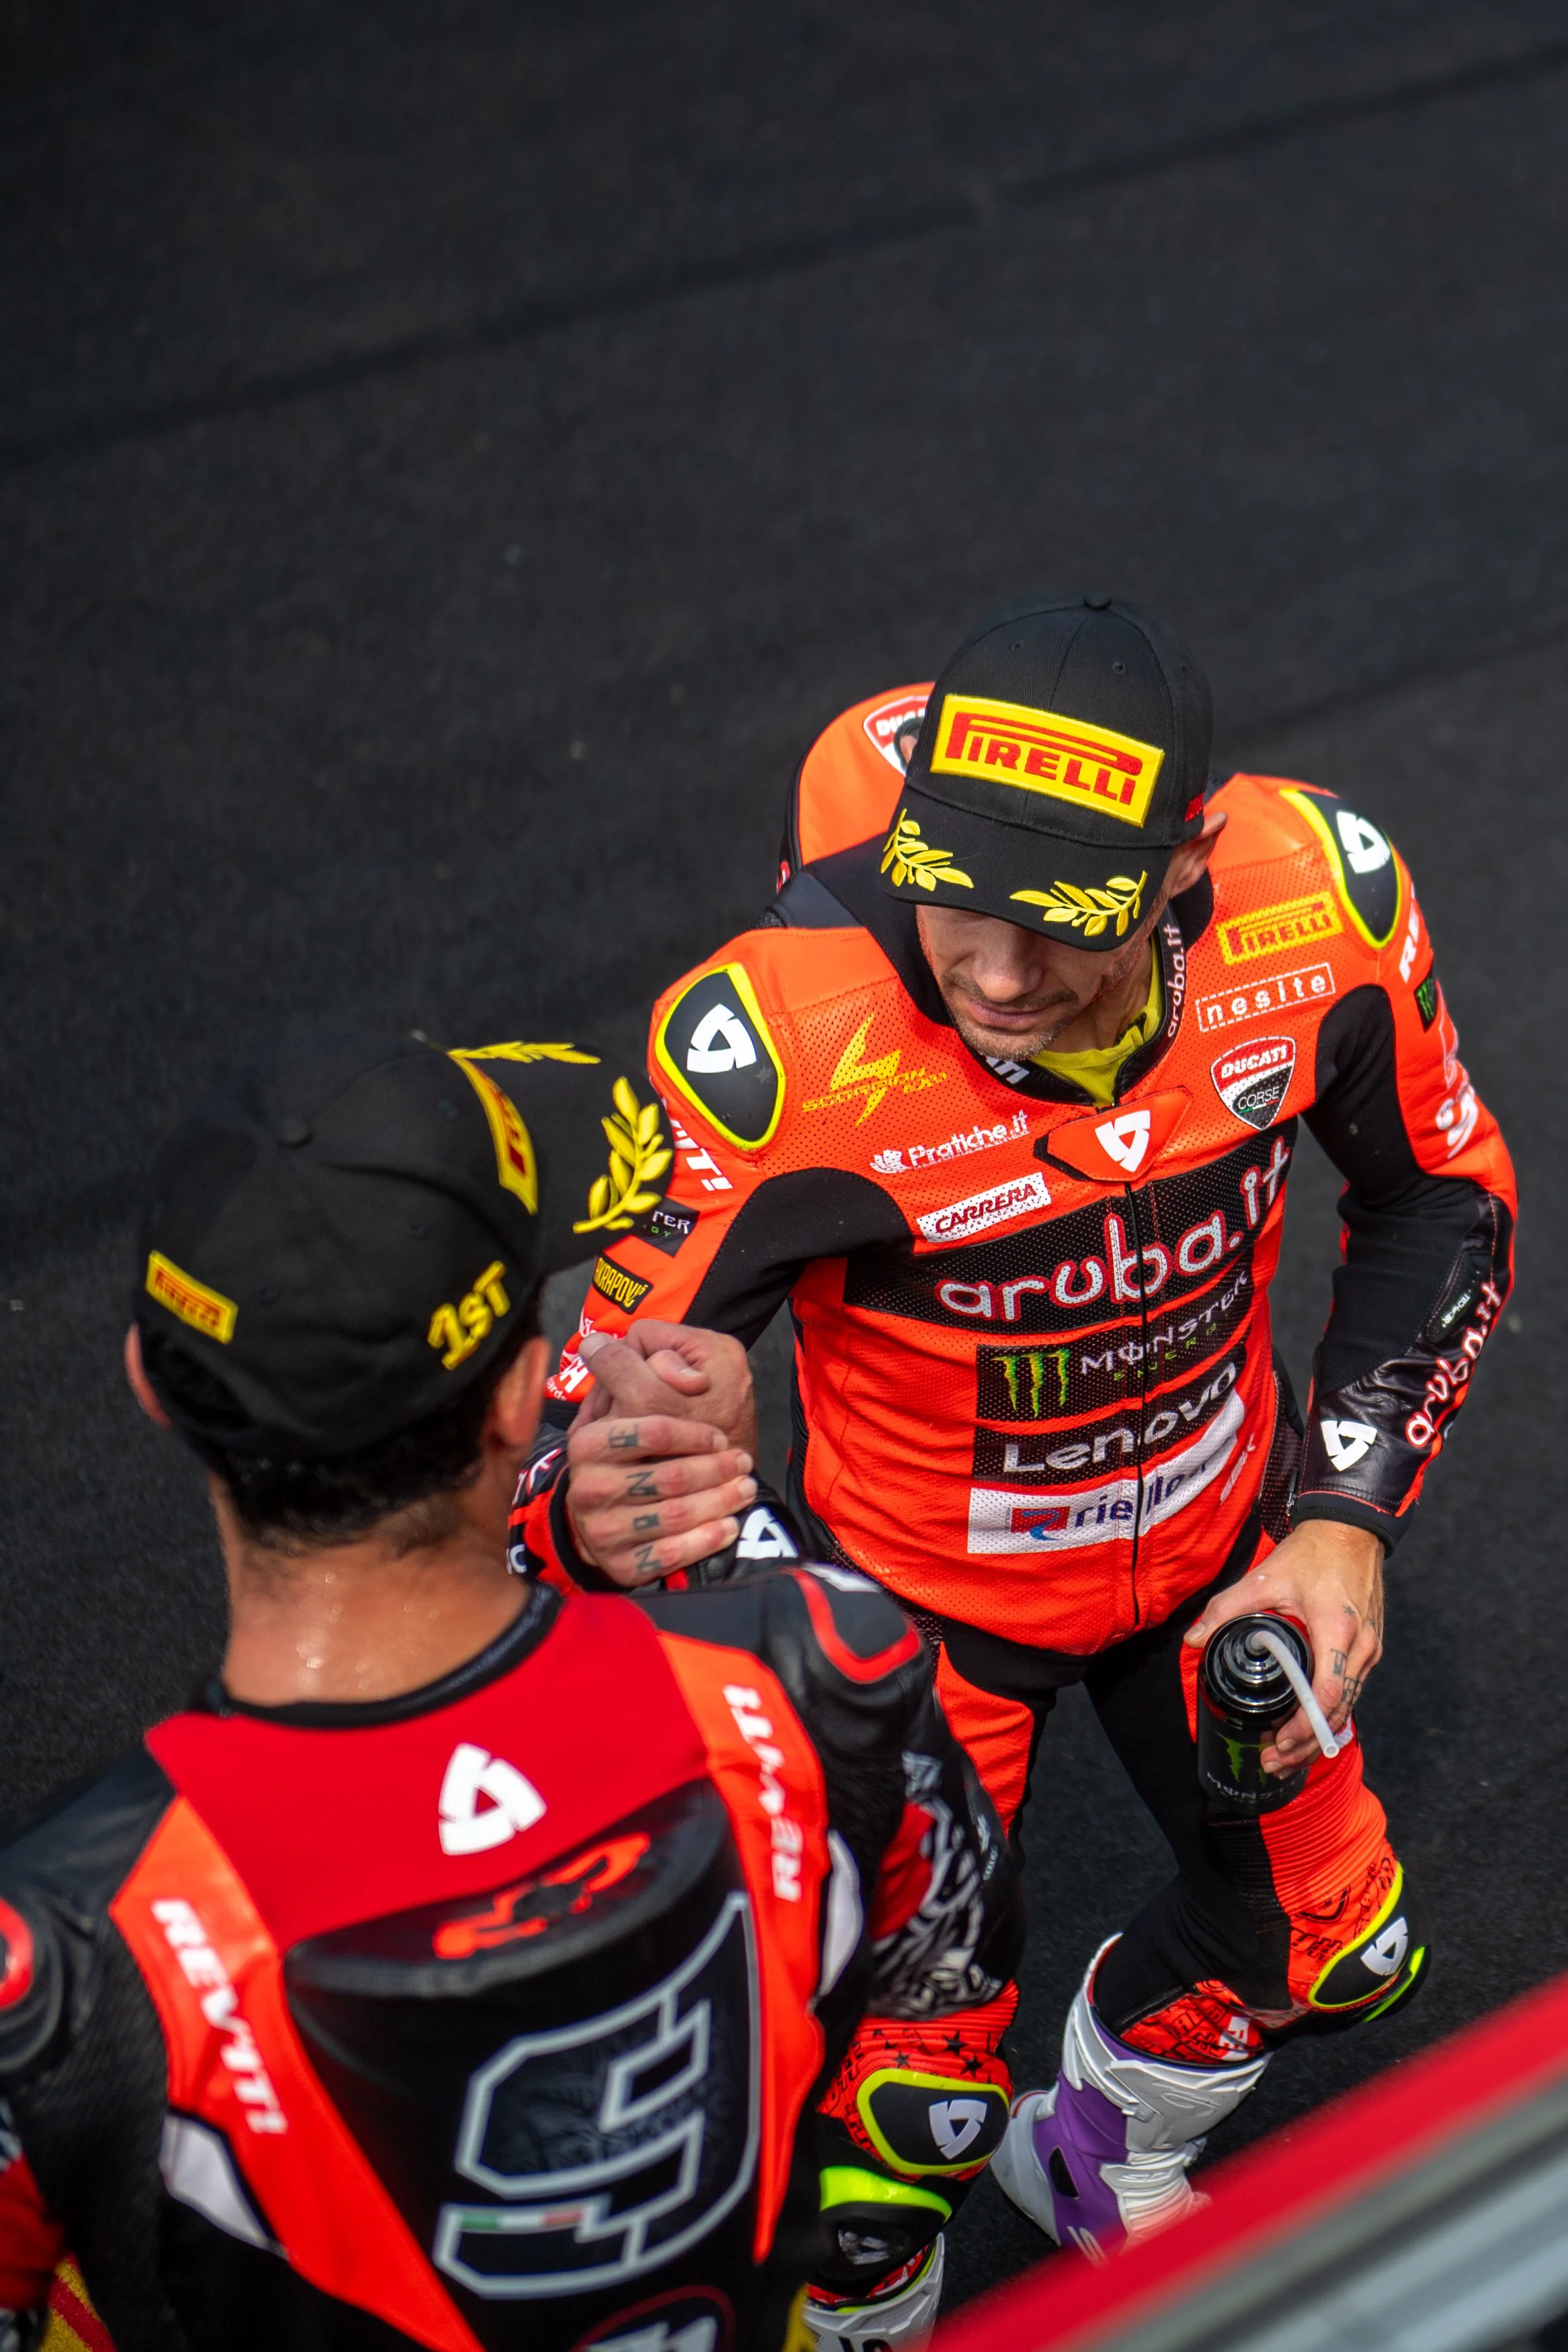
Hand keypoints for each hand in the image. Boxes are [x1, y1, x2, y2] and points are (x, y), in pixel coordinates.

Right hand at [564, 1330, 756, 1586]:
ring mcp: (601, 1529)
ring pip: (675, 1515)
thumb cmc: (636, 1451)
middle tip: (743, 1463)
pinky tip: (727, 1525)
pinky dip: (705, 1539)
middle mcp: (587, 1486)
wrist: (615, 1515)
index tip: (719, 1436)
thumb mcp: (635, 1400)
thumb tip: (636, 1352)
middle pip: (669, 1476)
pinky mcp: (619, 1565)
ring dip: (720, 1502)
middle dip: (716, 1469)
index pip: (650, 1429)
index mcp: (589, 1441)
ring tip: (745, 1488)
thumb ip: (641, 1366)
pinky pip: (668, 1555)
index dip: (692, 1432)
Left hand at [1185, 1520, 1384, 1774]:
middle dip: (1306, 1743)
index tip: (1278, 1742)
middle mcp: (1360, 1646)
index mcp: (1337, 1630)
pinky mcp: (1370, 1650)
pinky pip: (1352, 1692)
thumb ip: (1226, 1609)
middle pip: (1338, 1711)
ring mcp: (1370, 1650)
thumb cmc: (1312, 1554)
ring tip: (1286, 1756)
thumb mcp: (1264, 1577)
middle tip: (1274, 1762)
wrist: (1351, 1531)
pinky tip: (1307, 1729)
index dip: (1303, 1724)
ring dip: (1319, 1735)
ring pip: (1348, 1708)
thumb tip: (1193, 1639)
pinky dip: (1330, 1716)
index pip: (1326, 1693)